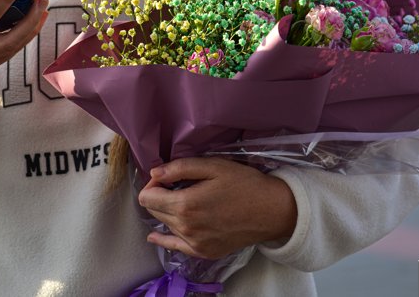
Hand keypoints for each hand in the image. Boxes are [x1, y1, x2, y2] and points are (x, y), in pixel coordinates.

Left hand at [138, 157, 297, 259]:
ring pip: (164, 225)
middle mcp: (186, 228)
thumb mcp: (213, 166)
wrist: (272, 210)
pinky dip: (165, 237)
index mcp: (185, 205)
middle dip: (159, 196)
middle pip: (153, 211)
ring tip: (188, 199)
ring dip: (169, 211)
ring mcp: (194, 243)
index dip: (154, 183)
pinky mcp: (203, 252)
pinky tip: (157, 235)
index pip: (146, 198)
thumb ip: (180, 168)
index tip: (166, 176)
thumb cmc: (244, 183)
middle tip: (176, 185)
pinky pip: (174, 246)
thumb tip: (154, 172)